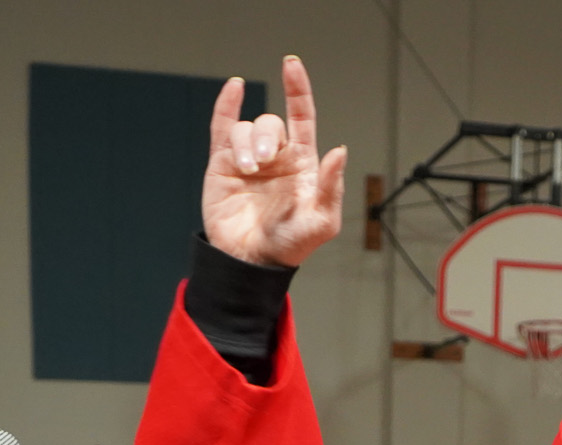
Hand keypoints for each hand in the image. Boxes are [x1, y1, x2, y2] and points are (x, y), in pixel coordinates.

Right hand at [201, 56, 346, 267]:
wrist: (251, 262)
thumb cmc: (290, 245)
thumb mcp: (321, 222)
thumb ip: (331, 188)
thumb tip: (339, 150)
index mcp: (302, 163)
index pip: (302, 117)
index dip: (298, 90)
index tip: (291, 65)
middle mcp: (276, 156)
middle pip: (271, 124)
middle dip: (267, 137)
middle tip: (262, 164)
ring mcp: (248, 158)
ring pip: (245, 129)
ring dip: (246, 144)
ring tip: (247, 170)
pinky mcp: (222, 165)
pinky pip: (222, 127)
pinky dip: (226, 106)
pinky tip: (234, 88)